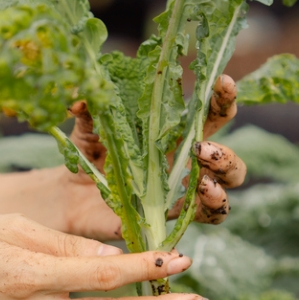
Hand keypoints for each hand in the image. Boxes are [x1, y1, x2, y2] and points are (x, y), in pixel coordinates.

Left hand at [65, 74, 247, 232]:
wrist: (70, 197)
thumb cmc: (87, 157)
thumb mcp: (85, 130)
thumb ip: (88, 113)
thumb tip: (80, 100)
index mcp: (172, 135)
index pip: (208, 115)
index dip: (222, 98)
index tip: (224, 82)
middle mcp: (183, 164)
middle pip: (227, 158)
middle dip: (226, 151)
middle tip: (201, 148)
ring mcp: (179, 192)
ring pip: (224, 187)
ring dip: (224, 178)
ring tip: (204, 176)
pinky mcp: (170, 217)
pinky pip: (204, 216)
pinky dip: (212, 205)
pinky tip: (202, 192)